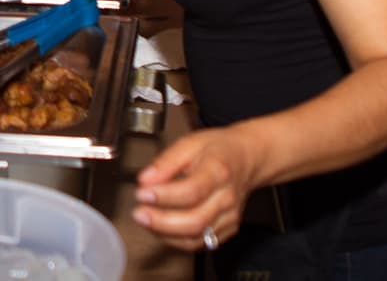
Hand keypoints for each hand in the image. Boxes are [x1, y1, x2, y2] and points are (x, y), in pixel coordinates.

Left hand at [132, 126, 259, 251]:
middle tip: (138, 213)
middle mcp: (227, 198)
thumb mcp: (190, 143)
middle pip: (195, 221)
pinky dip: (177, 240)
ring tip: (145, 221)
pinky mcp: (228, 229)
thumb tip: (145, 179)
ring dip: (165, 234)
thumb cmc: (218, 149)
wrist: (247, 158)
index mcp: (219, 171)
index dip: (164, 196)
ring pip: (197, 238)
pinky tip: (161, 228)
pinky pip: (201, 243)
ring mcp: (230, 217)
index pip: (192, 191)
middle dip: (161, 222)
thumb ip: (166, 162)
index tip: (142, 193)